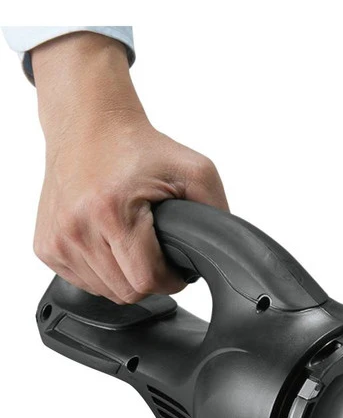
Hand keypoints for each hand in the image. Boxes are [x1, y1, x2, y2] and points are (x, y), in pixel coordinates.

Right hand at [31, 32, 228, 303]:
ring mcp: (56, 239)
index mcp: (112, 212)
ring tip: (137, 248)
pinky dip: (103, 274)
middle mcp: (77, 228)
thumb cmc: (140, 148)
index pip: (146, 281)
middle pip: (126, 292)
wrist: (89, 126)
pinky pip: (82, 283)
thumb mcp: (196, 170)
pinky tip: (113, 248)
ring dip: (127, 279)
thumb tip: (222, 251)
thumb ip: (216, 212)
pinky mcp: (45, 246)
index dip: (172, 281)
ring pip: (104, 292)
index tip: (179, 268)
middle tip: (160, 255)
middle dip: (152, 281)